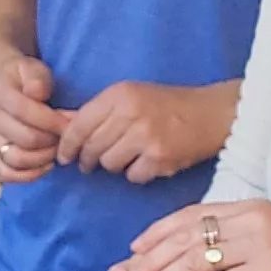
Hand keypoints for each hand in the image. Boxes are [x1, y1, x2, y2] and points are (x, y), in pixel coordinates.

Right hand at [0, 53, 68, 183]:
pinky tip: (46, 166)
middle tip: (68, 137)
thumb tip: (38, 94)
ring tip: (58, 150)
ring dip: (43, 159)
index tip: (72, 124)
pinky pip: (6, 173)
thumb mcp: (32, 67)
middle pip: (24, 139)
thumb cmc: (20, 75)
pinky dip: (28, 176)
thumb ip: (37, 78)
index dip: (53, 121)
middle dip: (53, 141)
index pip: (25, 112)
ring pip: (15, 159)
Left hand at [57, 81, 231, 184]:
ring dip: (114, 165)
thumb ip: (96, 111)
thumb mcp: (130, 96)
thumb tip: (59, 123)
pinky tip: (148, 161)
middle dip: (88, 159)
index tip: (64, 156)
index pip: (79, 124)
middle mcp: (130, 113)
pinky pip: (132, 176)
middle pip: (91, 147)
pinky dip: (137, 173)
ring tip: (127, 156)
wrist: (211, 113)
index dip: (67, 144)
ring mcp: (146, 137)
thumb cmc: (166, 104)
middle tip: (90, 163)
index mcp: (119, 94)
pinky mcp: (160, 158)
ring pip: (109, 164)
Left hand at [106, 197, 270, 270]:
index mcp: (251, 209)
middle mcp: (254, 220)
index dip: (160, 231)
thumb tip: (199, 265)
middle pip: (188, 236)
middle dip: (155, 260)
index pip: (193, 214)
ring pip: (200, 259)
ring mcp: (264, 243)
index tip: (137, 248)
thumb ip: (238, 245)